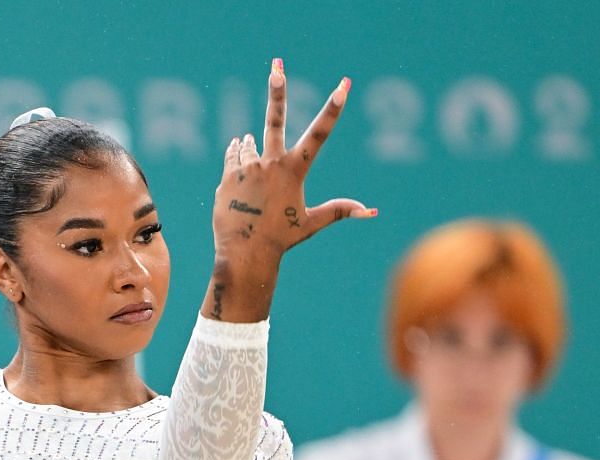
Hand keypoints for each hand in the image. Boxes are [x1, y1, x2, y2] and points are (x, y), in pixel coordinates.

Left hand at [211, 61, 376, 264]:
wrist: (245, 254)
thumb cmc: (282, 239)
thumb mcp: (311, 222)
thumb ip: (339, 210)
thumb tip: (372, 211)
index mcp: (294, 171)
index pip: (319, 134)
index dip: (333, 108)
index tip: (344, 85)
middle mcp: (271, 164)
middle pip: (275, 119)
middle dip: (278, 89)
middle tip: (277, 64)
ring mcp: (247, 168)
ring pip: (249, 145)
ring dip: (253, 151)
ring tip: (256, 182)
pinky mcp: (227, 175)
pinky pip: (234, 156)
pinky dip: (239, 159)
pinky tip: (243, 174)